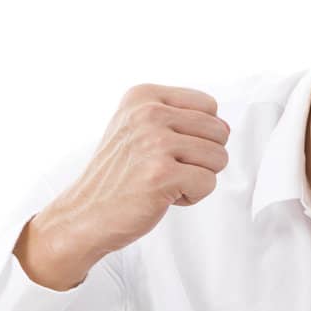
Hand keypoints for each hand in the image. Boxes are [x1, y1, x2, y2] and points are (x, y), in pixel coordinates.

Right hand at [16, 83, 230, 290]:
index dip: (198, 134)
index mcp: (144, 96)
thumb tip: (225, 127)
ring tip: (163, 182)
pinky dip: (191, 197)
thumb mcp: (138, 129)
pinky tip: (162, 197)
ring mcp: (155, 143)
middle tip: (167, 170)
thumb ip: (179, 119)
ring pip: (218, 158)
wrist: (85, 214)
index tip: (167, 150)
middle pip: (218, 131)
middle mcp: (149, 113)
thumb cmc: (118, 176)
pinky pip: (208, 183)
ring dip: (196, 178)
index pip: (209, 106)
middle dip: (202, 158)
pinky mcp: (162, 174)